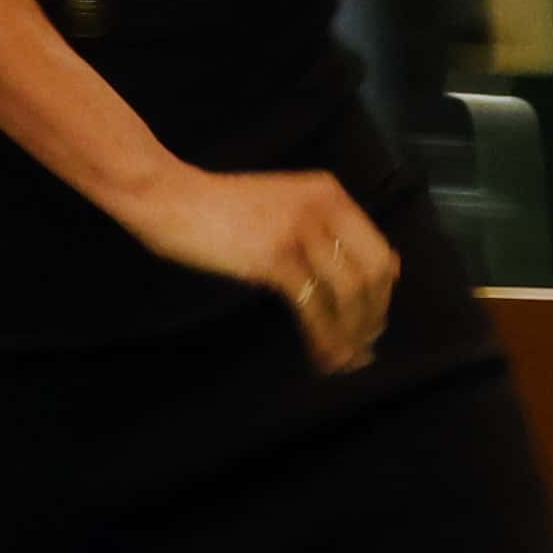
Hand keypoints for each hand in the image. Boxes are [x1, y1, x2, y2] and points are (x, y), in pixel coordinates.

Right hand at [120, 166, 397, 373]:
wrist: (172, 198)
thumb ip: (324, 228)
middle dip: (370, 317)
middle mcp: (323, 207)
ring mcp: (299, 230)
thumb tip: (381, 268)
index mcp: (329, 193)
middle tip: (361, 348)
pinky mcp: (274, 255)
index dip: (381, 295)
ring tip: (341, 359)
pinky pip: (312, 305)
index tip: (372, 324)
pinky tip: (320, 353)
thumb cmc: (219, 207)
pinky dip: (322, 335)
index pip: (378, 251)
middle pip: (372, 273)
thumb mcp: (283, 205)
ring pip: (347, 293)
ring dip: (349, 333)